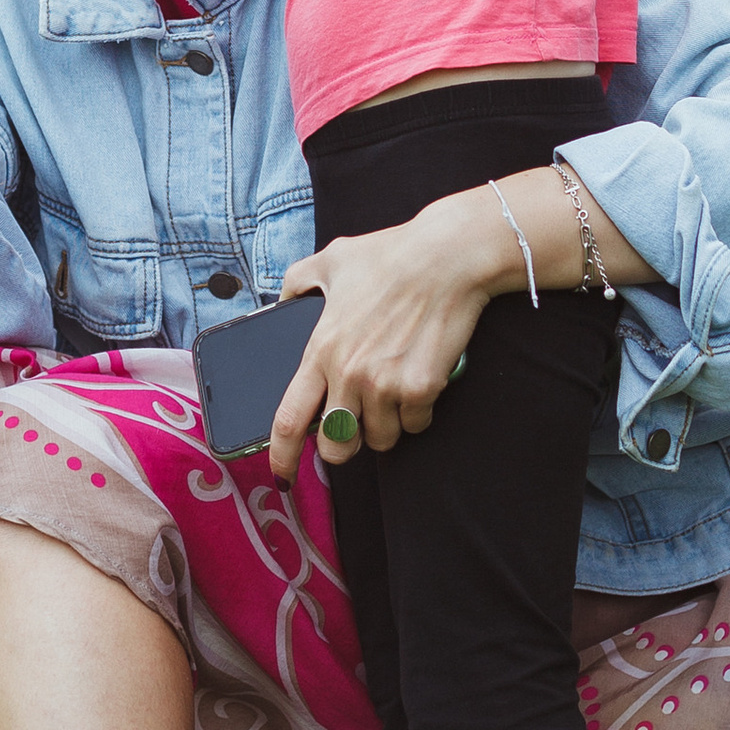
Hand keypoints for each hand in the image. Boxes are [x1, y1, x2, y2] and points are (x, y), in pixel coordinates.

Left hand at [266, 214, 490, 478]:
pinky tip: (420, 381)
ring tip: (393, 392)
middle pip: (336, 447)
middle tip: (354, 429)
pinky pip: (416, 424)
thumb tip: (283, 301)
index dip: (282, 457)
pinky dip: (418, 412)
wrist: (447, 256)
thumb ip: (298, 281)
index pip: (289, 420)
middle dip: (342, 447)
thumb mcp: (331, 259)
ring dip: (386, 426)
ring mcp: (386, 385)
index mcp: (321, 350)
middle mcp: (349, 374)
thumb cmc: (390, 254)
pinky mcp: (422, 388)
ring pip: (381, 439)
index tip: (282, 474)